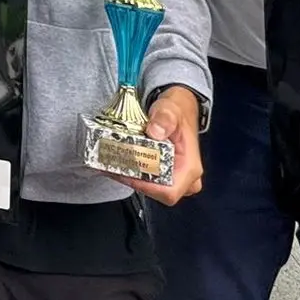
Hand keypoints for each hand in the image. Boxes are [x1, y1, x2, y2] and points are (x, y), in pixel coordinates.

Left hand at [112, 87, 202, 204]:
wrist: (179, 108)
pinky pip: (146, 178)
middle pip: (155, 191)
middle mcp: (184, 178)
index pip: (168, 191)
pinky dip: (130, 170)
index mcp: (190, 168)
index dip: (145, 186)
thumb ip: (165, 117)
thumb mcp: (172, 109)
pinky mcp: (163, 173)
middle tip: (110, 163)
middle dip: (131, 179)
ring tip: (109, 160)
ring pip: (148, 186)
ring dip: (128, 175)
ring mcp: (174, 177)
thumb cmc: (179, 111)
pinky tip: (115, 159)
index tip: (124, 172)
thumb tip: (155, 131)